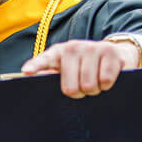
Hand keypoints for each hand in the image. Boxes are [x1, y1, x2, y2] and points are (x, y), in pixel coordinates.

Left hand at [20, 39, 141, 98]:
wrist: (115, 54)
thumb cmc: (85, 66)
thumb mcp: (67, 69)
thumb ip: (50, 74)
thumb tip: (30, 77)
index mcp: (58, 53)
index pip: (44, 60)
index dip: (35, 66)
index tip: (26, 72)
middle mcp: (73, 47)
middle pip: (70, 88)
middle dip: (79, 94)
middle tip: (83, 87)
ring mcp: (91, 48)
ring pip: (89, 86)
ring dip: (94, 90)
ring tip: (95, 82)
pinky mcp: (110, 52)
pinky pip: (105, 80)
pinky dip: (107, 85)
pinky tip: (106, 78)